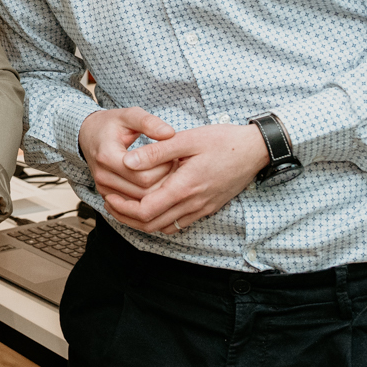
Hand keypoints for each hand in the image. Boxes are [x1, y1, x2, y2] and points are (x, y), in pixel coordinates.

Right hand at [80, 106, 177, 204]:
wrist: (88, 134)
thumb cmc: (110, 124)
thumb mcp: (129, 115)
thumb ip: (149, 122)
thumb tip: (169, 133)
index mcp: (107, 156)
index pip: (143, 176)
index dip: (164, 168)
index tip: (173, 156)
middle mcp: (102, 176)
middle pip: (143, 191)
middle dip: (164, 181)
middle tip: (175, 166)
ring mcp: (103, 187)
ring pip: (140, 201)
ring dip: (158, 190)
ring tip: (167, 173)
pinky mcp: (106, 195)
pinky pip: (133, 204)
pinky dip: (148, 196)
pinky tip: (156, 181)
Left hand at [103, 122, 270, 234]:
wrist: (256, 150)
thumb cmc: (223, 141)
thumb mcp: (187, 139)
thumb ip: (156, 152)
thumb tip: (127, 161)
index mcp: (186, 187)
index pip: (147, 211)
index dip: (124, 207)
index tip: (110, 195)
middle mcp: (194, 203)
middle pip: (152, 225)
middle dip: (127, 217)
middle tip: (111, 203)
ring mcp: (203, 208)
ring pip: (166, 227)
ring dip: (143, 221)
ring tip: (126, 205)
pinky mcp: (209, 207)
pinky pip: (180, 223)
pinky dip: (161, 219)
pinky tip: (152, 206)